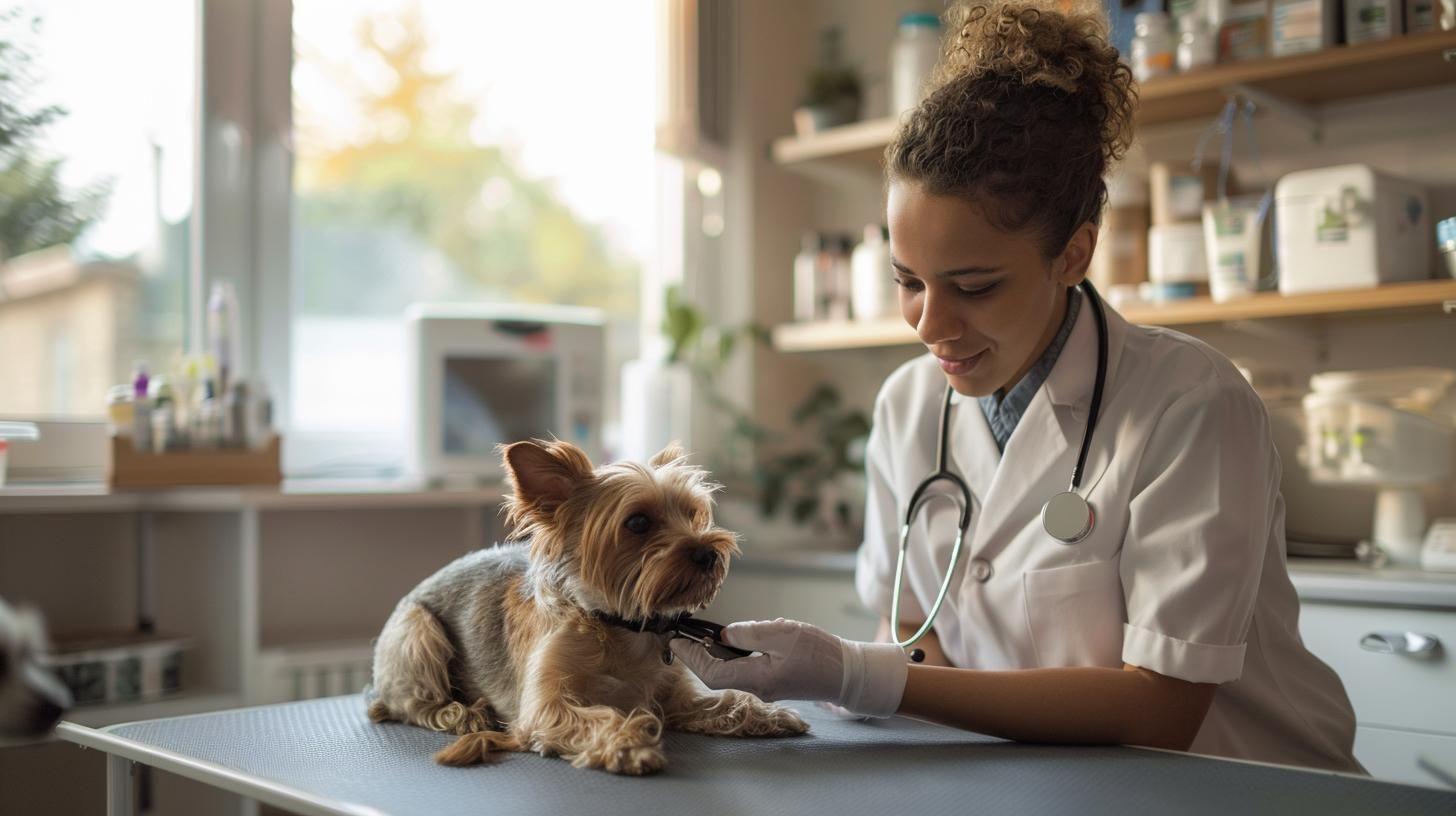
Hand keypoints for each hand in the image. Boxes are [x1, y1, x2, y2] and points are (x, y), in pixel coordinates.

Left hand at [669, 618, 908, 717]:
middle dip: (698, 655)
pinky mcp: (774, 682)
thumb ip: (750, 633)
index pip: (712, 672)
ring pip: (732, 670)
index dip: (690, 657)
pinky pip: (746, 668)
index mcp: (757, 678)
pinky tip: (736, 639)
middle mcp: (757, 687)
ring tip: (704, 633)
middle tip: (683, 634)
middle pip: (718, 673)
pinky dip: (733, 655)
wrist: (848, 672)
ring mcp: (766, 687)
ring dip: (715, 653)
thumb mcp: (783, 634)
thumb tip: (724, 634)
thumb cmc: (819, 652)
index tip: (675, 641)